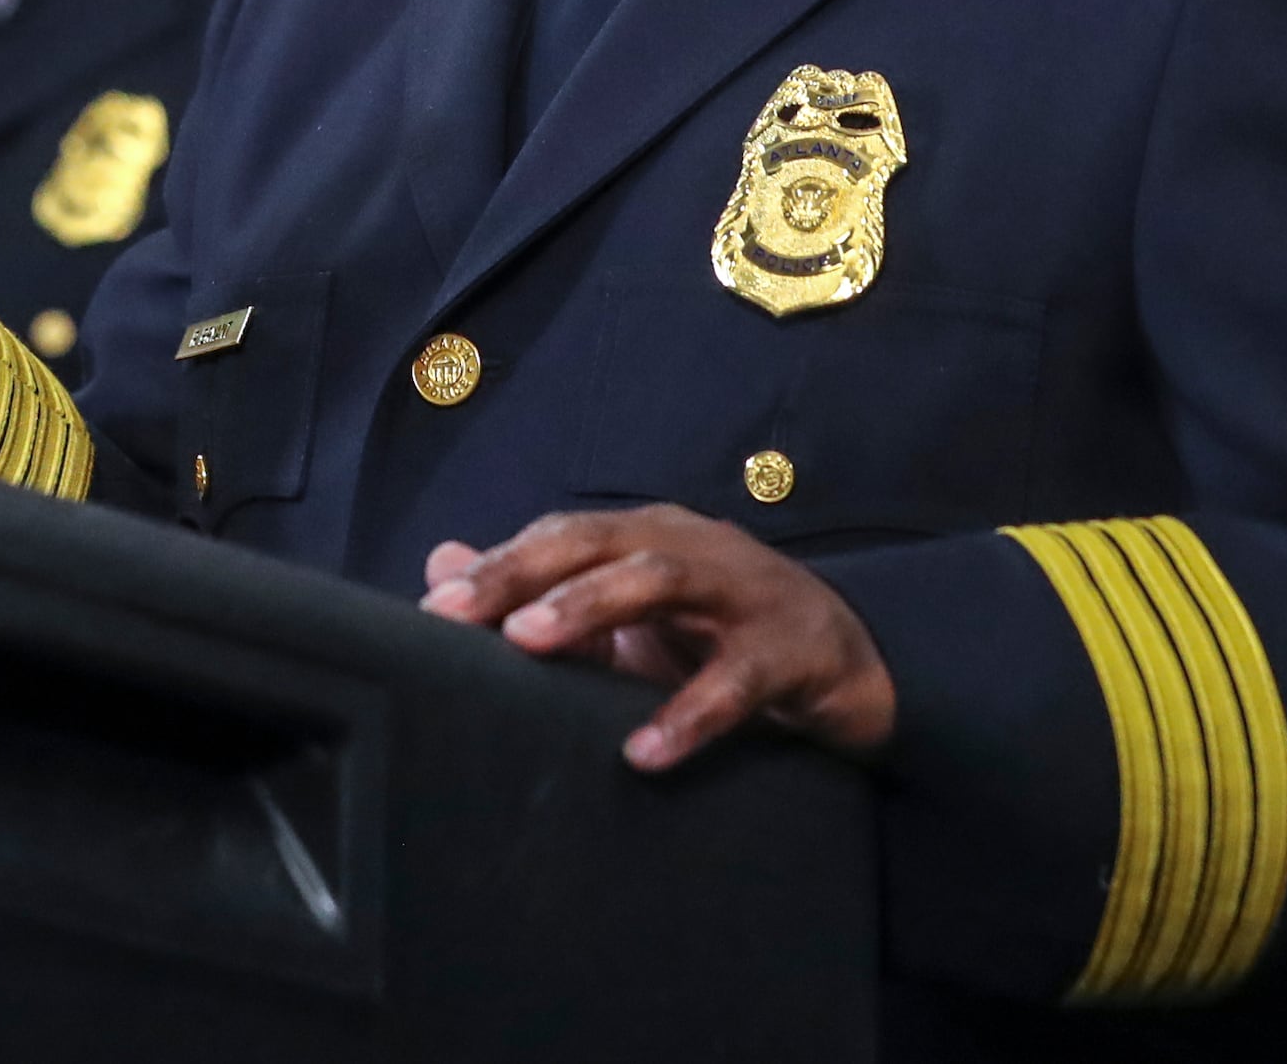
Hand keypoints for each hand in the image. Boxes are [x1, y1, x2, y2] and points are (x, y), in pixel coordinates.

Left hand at [420, 506, 897, 770]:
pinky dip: (689, 714)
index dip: (500, 564)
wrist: (851, 663)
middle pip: (598, 543)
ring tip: (531, 640)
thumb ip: (543, 595)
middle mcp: (691, 547)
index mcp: (649, 536)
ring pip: (661, 580)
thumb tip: (440, 565)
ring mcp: (744, 592)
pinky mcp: (791, 650)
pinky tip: (645, 751)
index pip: (562, 536)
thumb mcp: (631, 619)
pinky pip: (736, 681)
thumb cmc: (724, 637)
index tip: (434, 606)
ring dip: (591, 604)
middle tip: (461, 612)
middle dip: (524, 572)